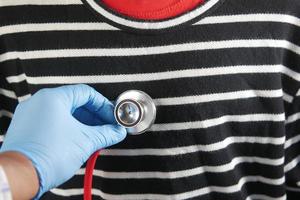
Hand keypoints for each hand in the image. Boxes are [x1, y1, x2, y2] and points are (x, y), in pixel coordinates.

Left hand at [0, 84, 126, 197]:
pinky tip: (79, 140)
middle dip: (95, 116)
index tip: (111, 116)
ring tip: (95, 136)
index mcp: (53, 98)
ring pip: (64, 113)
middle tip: (106, 127)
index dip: (103, 105)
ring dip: (83, 123)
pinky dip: (69, 128)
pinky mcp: (27, 128)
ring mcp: (31, 115)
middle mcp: (39, 102)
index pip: (86, 93)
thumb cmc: (45, 156)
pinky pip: (53, 122)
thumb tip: (116, 132)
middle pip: (75, 102)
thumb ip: (106, 134)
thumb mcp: (85, 142)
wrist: (20, 177)